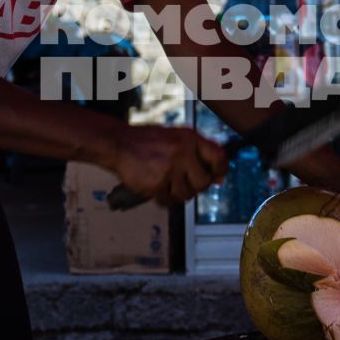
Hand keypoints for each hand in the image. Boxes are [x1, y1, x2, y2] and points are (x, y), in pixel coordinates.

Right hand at [110, 126, 229, 204]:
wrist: (119, 144)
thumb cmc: (147, 142)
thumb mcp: (176, 139)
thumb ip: (197, 155)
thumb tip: (218, 179)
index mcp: (189, 138)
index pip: (218, 156)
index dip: (220, 170)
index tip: (216, 176)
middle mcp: (182, 152)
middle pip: (203, 182)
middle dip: (195, 187)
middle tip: (184, 183)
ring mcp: (170, 168)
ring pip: (186, 195)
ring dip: (177, 194)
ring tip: (167, 184)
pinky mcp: (156, 183)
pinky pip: (168, 201)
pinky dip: (163, 198)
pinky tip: (156, 188)